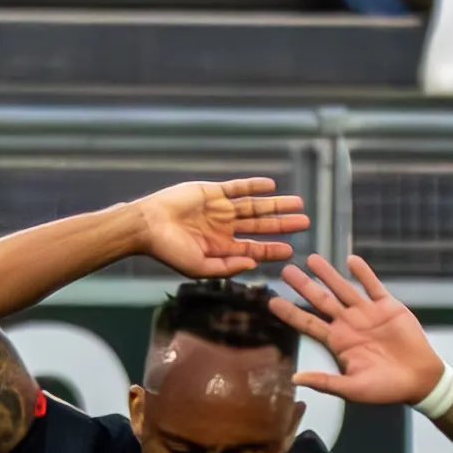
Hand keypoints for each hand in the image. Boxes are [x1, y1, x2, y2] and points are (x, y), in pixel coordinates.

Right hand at [128, 173, 311, 273]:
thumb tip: (253, 265)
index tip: (292, 250)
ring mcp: (219, 208)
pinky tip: (272, 186)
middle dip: (282, 225)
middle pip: (260, 225)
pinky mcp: (211, 191)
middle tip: (306, 223)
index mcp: (221, 248)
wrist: (147, 225)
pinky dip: (254, 186)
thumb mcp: (199, 267)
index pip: (254, 249)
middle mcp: (224, 228)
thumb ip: (227, 266)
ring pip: (255, 205)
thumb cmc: (169, 250)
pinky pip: (238, 187)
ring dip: (276, 204)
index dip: (273, 250)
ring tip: (299, 204)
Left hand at [267, 250, 450, 404]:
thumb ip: (325, 382)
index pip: (308, 324)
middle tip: (286, 270)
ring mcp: (367, 313)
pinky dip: (363, 273)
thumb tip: (295, 379)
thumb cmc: (385, 388)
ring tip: (312, 258)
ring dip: (328, 274)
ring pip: (343, 288)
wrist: (420, 379)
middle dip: (304, 285)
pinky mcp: (387, 306)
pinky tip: (351, 260)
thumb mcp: (352, 389)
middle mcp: (348, 324)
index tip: (272, 302)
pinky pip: (373, 286)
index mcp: (338, 342)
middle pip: (321, 300)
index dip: (290, 313)